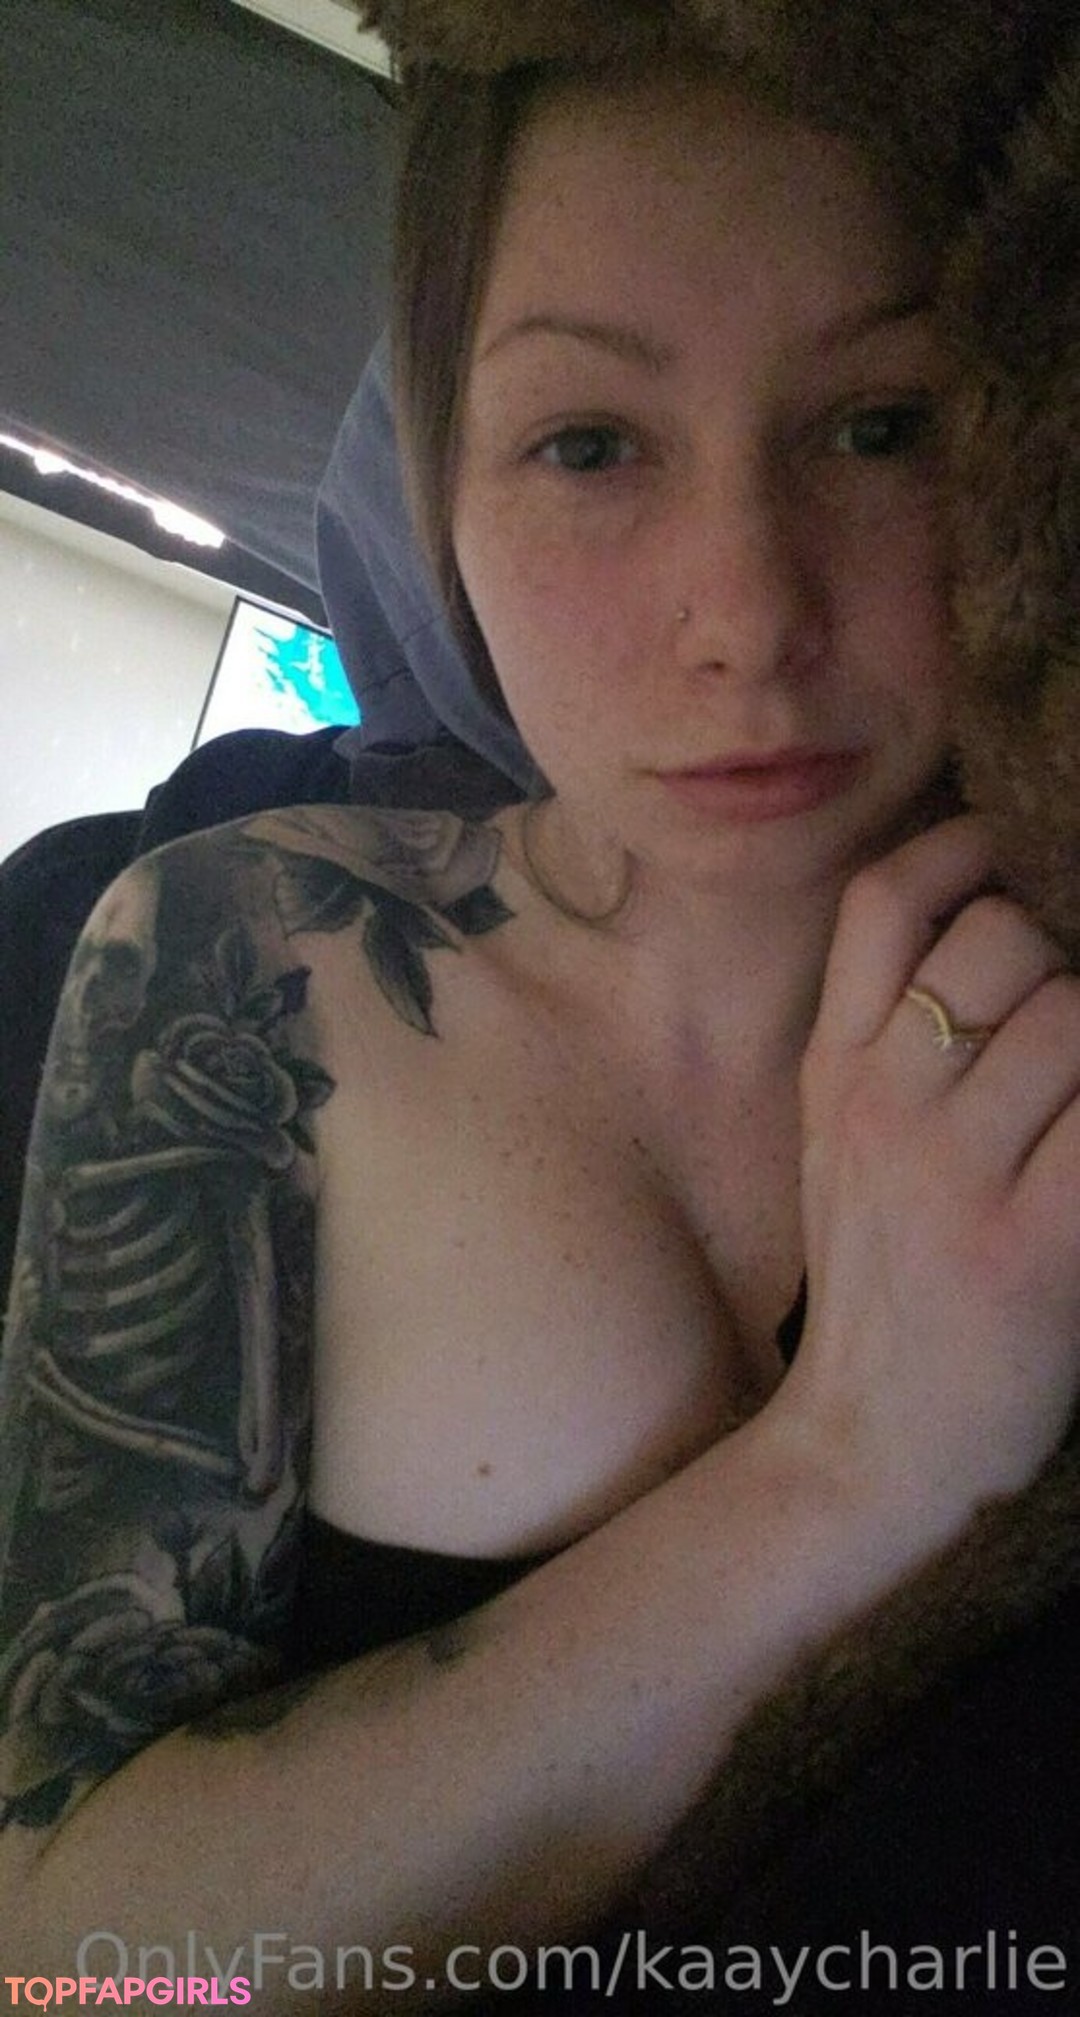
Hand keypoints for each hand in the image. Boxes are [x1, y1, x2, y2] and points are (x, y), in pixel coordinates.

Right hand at [779, 816, 1079, 1540]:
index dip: (966, 849)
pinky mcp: (1030, 1249)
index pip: (886, 901)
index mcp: (834, 1070)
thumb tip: (994, 923)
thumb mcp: (839, 1148)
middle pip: (1001, 937)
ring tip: (1076, 1106)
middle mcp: (882, 1106)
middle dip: (1065, 958)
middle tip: (1068, 1029)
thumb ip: (886, 1041)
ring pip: (1071, 1016)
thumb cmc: (879, 1288)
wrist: (866, 1452)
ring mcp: (951, 1176)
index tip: (1018, 861)